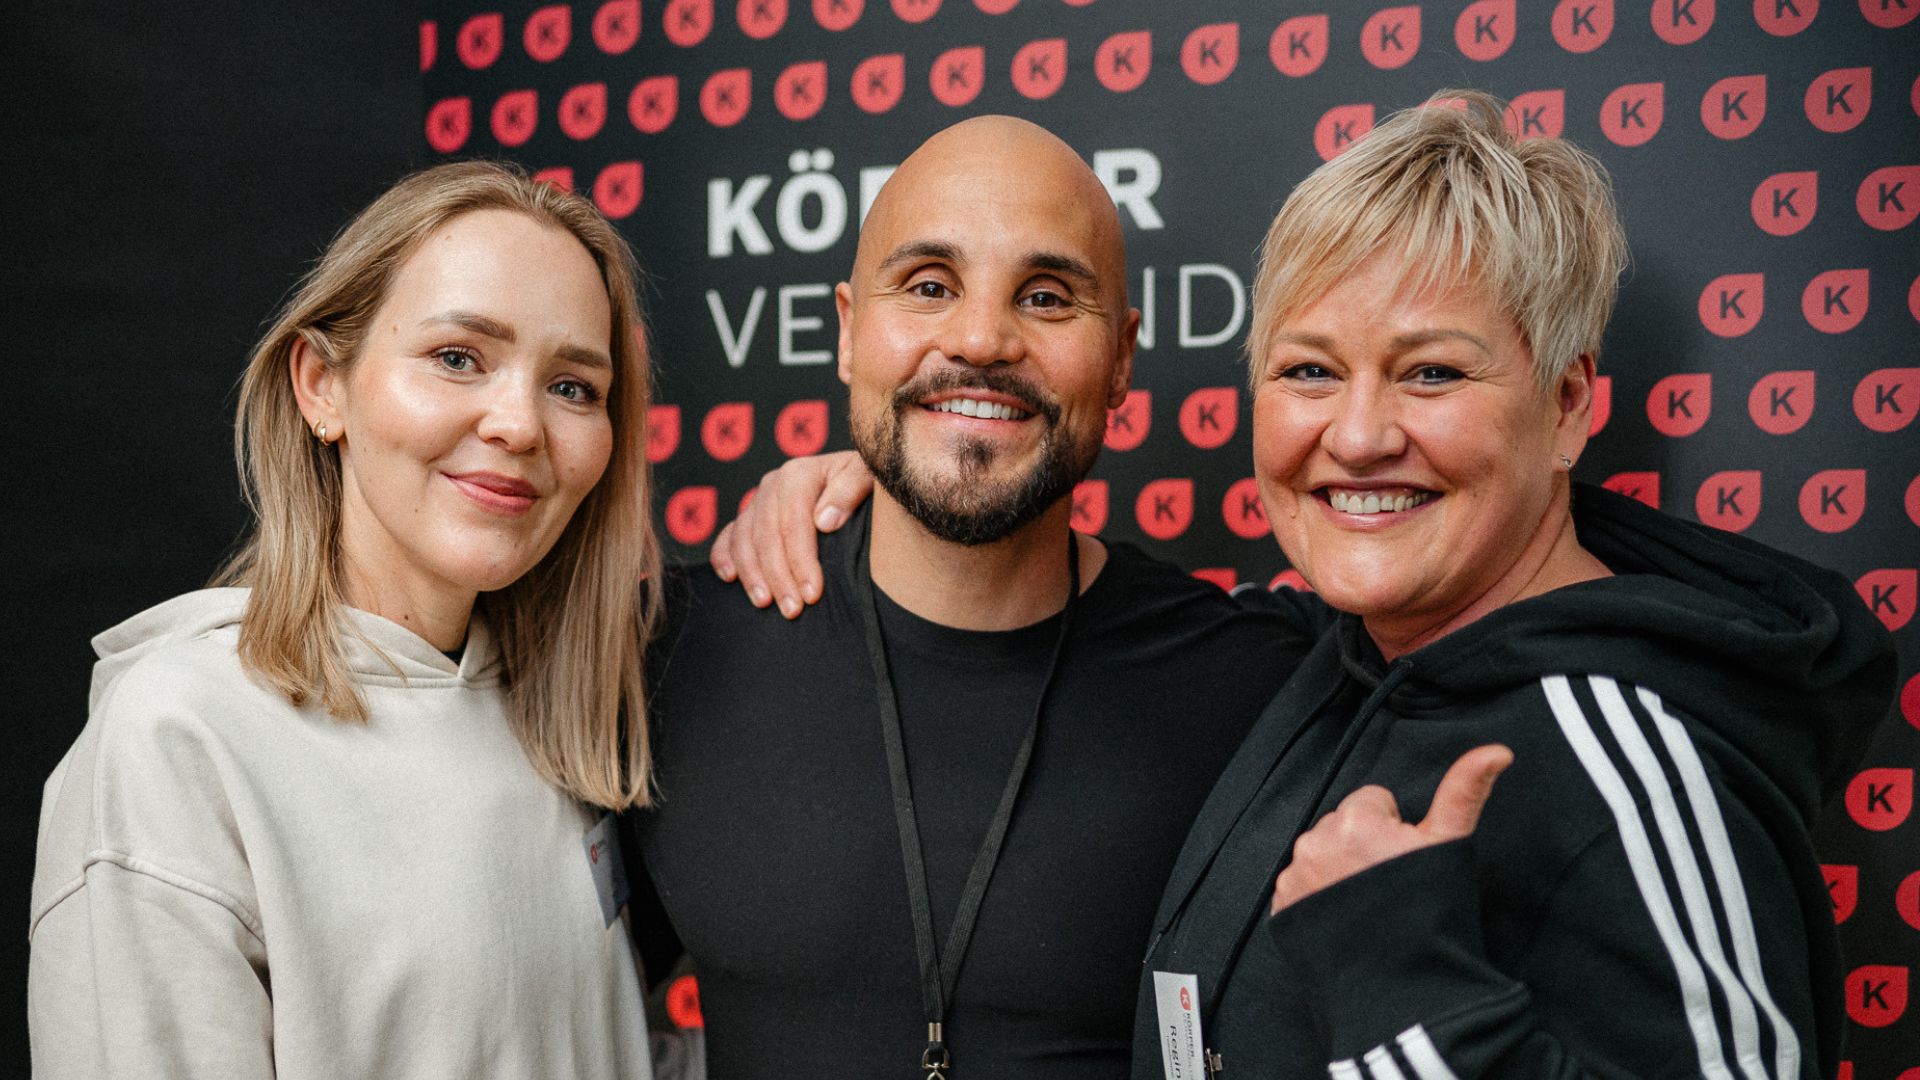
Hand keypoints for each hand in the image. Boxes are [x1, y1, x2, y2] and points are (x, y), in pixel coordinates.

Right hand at [710, 451, 873, 618]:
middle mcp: (773, 485)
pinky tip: (729, 578)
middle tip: (792, 610)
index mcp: (799, 474)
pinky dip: (724, 556)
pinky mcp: (751, 516)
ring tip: (764, 604)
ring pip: (744, 539)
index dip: (800, 561)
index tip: (812, 594)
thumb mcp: (868, 476)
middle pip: (767, 535)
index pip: (794, 522)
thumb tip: (824, 521)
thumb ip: (850, 491)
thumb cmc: (867, 481)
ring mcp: (758, 500)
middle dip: (778, 576)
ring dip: (751, 574)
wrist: (858, 476)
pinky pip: (729, 535)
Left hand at [1271, 744, 1512, 913]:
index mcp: (1355, 819)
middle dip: (1364, 846)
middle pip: (1345, 824)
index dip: (1394, 828)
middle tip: (1386, 884)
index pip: (1374, 800)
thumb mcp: (1449, 845)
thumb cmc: (1430, 911)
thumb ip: (1465, 790)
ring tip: (1368, 904)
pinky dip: (1318, 895)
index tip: (1402, 859)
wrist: (1403, 983)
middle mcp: (1316, 841)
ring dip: (1340, 869)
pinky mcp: (1282, 906)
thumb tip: (1497, 751)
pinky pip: (1302, 883)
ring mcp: (1295, 876)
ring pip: (1323, 852)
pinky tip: (1344, 918)